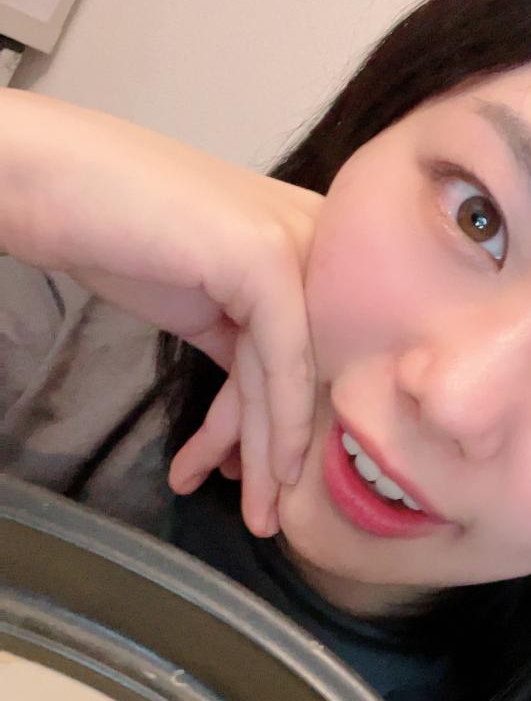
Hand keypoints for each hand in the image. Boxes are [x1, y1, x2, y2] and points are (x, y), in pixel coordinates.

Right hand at [1, 89, 322, 534]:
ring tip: (259, 519)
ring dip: (273, 456)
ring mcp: (294, 242)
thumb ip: (245, 337)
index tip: (266, 481)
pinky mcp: (265, 258)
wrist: (46, 181)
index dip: (286, 423)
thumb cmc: (113, 229)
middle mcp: (314, 236)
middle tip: (270, 518)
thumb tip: (266, 402)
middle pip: (309, 368)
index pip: (309, 350)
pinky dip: (275, 425)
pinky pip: (282, 364)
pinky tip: (258, 473)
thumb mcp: (200, 296)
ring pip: (295, 376)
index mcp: (307, 238)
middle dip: (285, 451)